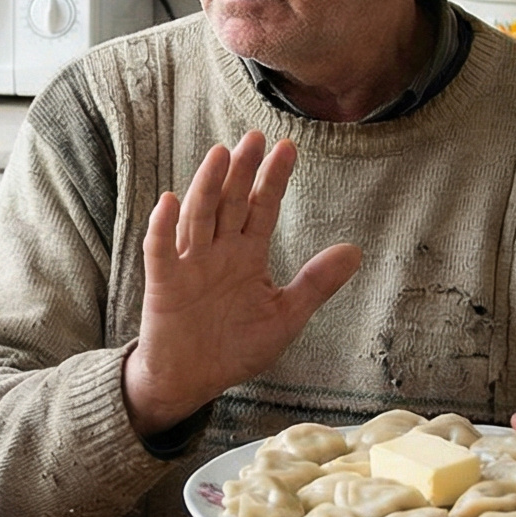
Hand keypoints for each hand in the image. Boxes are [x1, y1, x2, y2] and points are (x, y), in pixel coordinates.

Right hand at [122, 131, 360, 435]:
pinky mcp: (163, 285)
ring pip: (197, 217)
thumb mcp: (285, 316)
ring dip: (206, 186)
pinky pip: (160, 252)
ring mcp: (188, 265)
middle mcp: (217, 252)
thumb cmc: (235, 347)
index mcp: (246, 255)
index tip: (288, 148)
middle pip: (229, 203)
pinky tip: (168, 202)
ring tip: (220, 154)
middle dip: (242, 171)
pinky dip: (162, 228)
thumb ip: (315, 284)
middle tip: (255, 137)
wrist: (191, 380)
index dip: (273, 179)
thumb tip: (355, 251)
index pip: (261, 208)